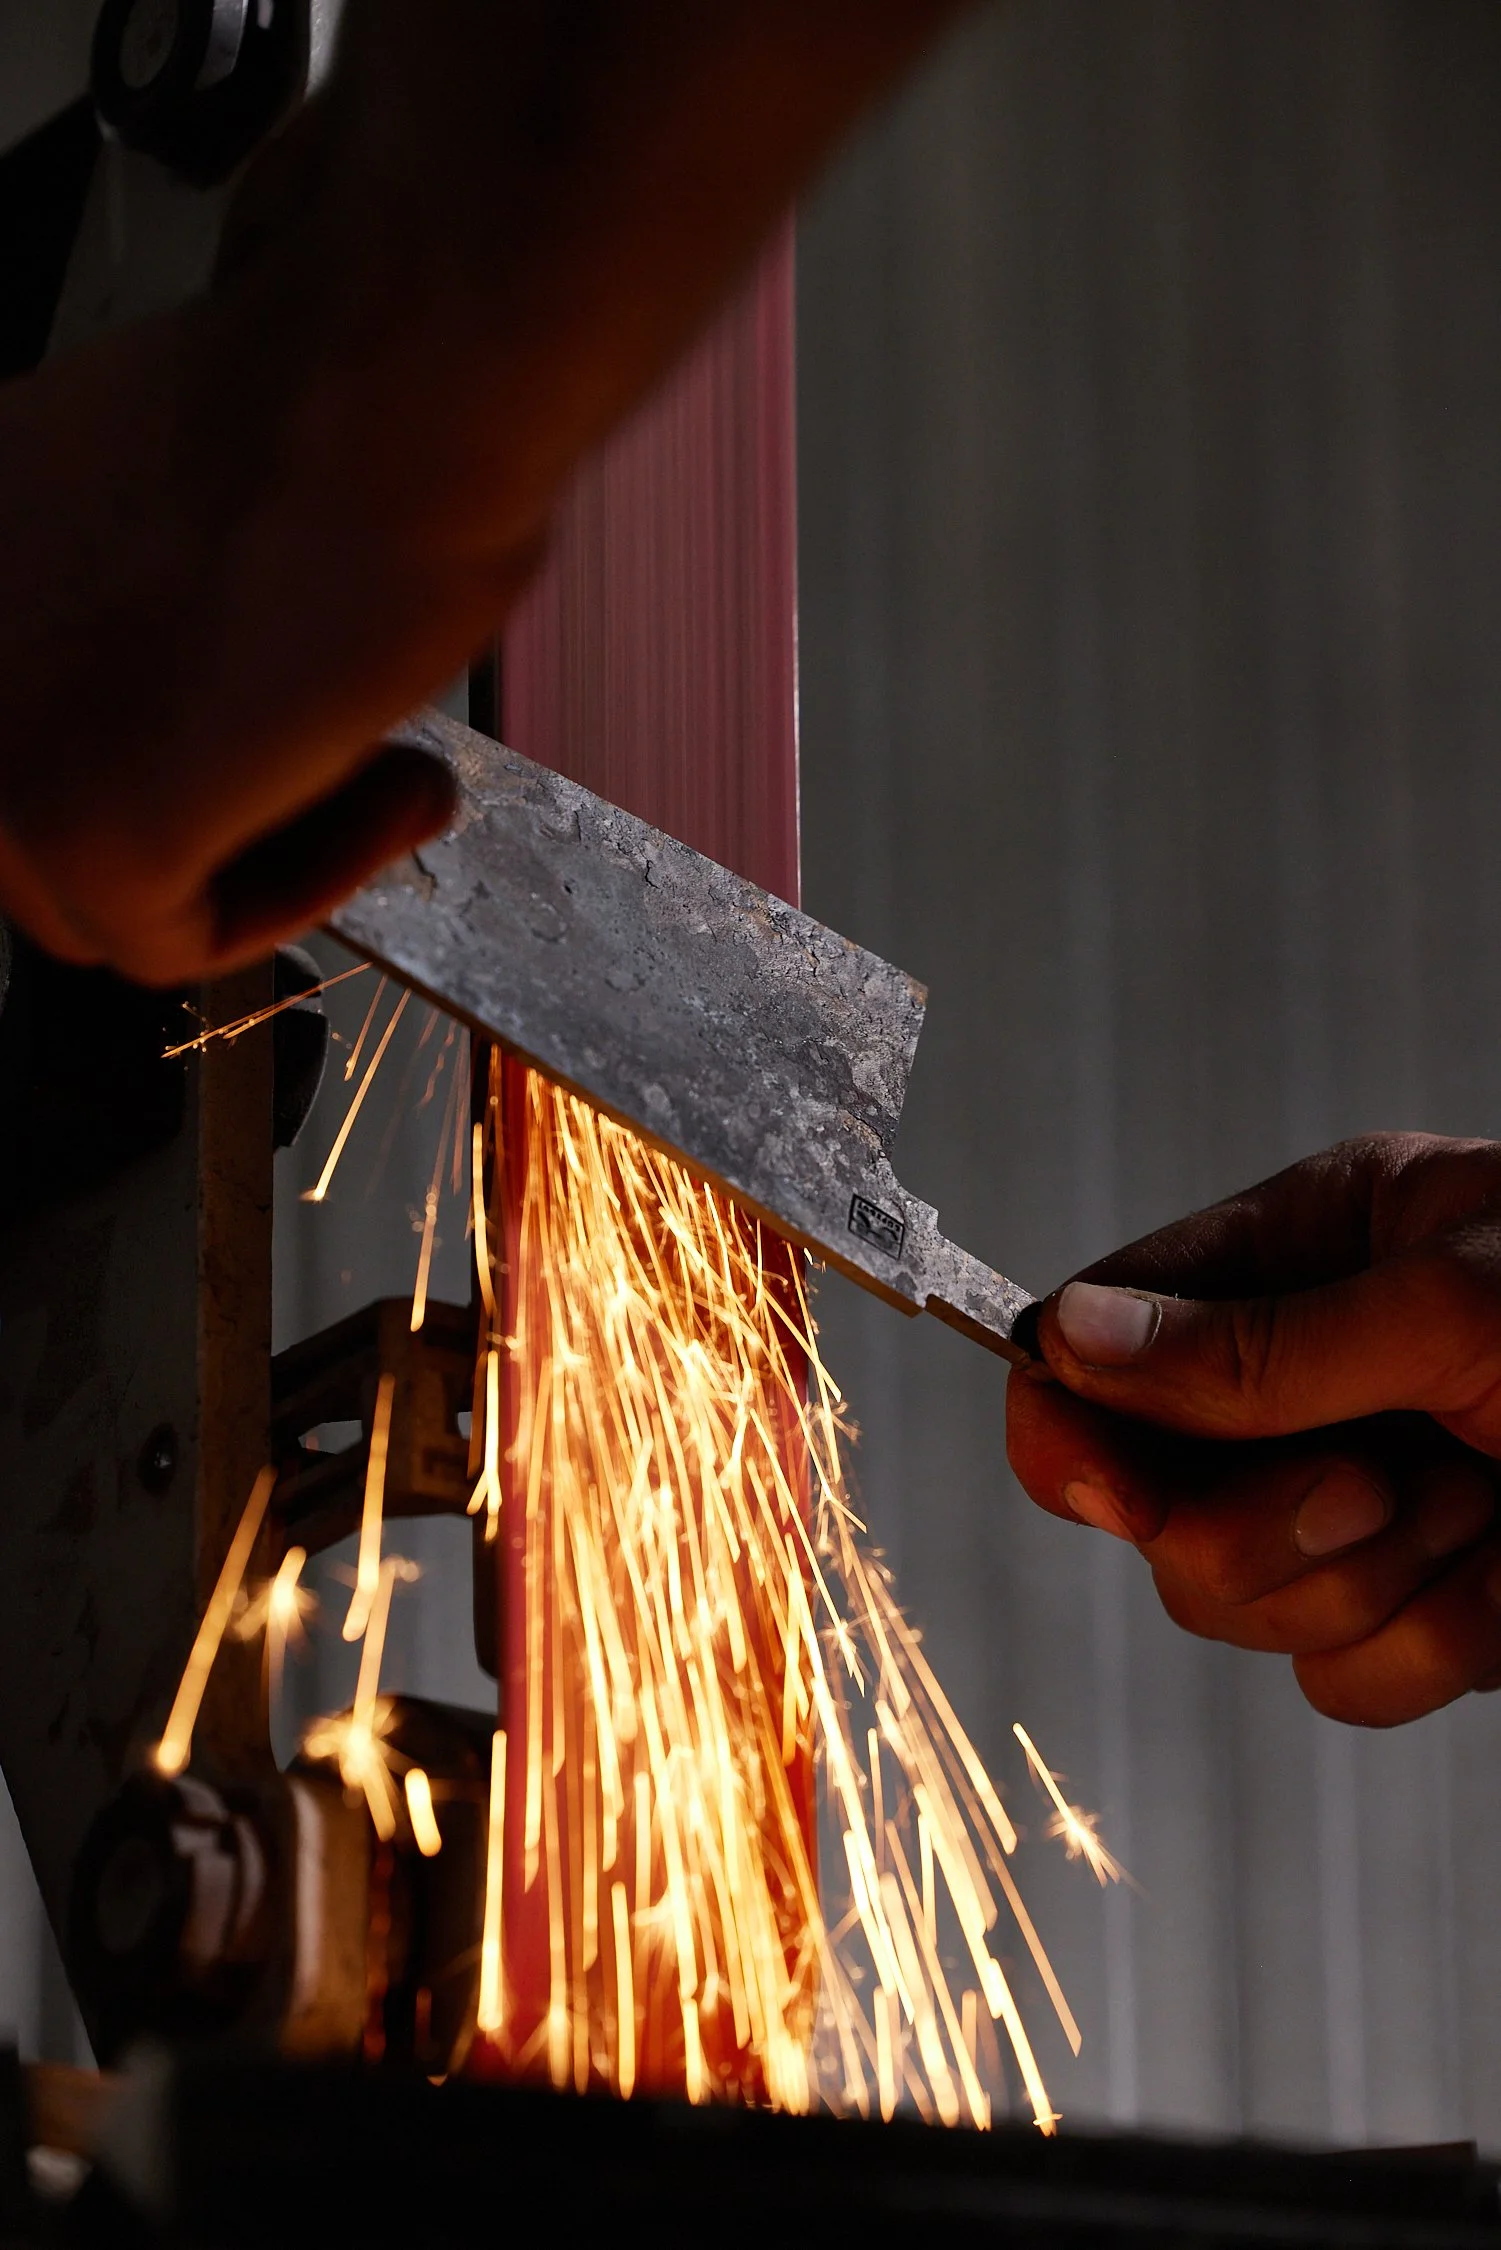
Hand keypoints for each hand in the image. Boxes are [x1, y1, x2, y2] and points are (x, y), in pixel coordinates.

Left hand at [0, 2, 968, 985]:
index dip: (166, 750)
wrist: (390, 398)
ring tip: (387, 775)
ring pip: (105, 903)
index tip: (271, 738)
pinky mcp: (84, 834)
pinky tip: (396, 787)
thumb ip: (126, 606)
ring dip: (263, 858)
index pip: (28, 735)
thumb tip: (169, 682)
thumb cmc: (328, 414)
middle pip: (41, 837)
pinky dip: (303, 892)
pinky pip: (180, 942)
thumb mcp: (164, 510)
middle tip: (337, 772)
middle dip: (202, 820)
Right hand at [1006, 1133, 1500, 1725]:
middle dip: (1265, 1522)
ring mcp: (1361, 1499)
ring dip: (1370, 1579)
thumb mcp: (1461, 1308)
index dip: (1074, 1421)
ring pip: (1234, 1606)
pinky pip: (1339, 1680)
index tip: (1108, 1488)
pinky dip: (1434, 1643)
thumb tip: (1073, 1342)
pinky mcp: (1423, 1609)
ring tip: (1482, 1507)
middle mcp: (1311, 1378)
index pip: (1101, 1335)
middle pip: (1150, 1502)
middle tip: (1380, 1486)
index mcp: (1308, 1250)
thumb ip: (1261, 1345)